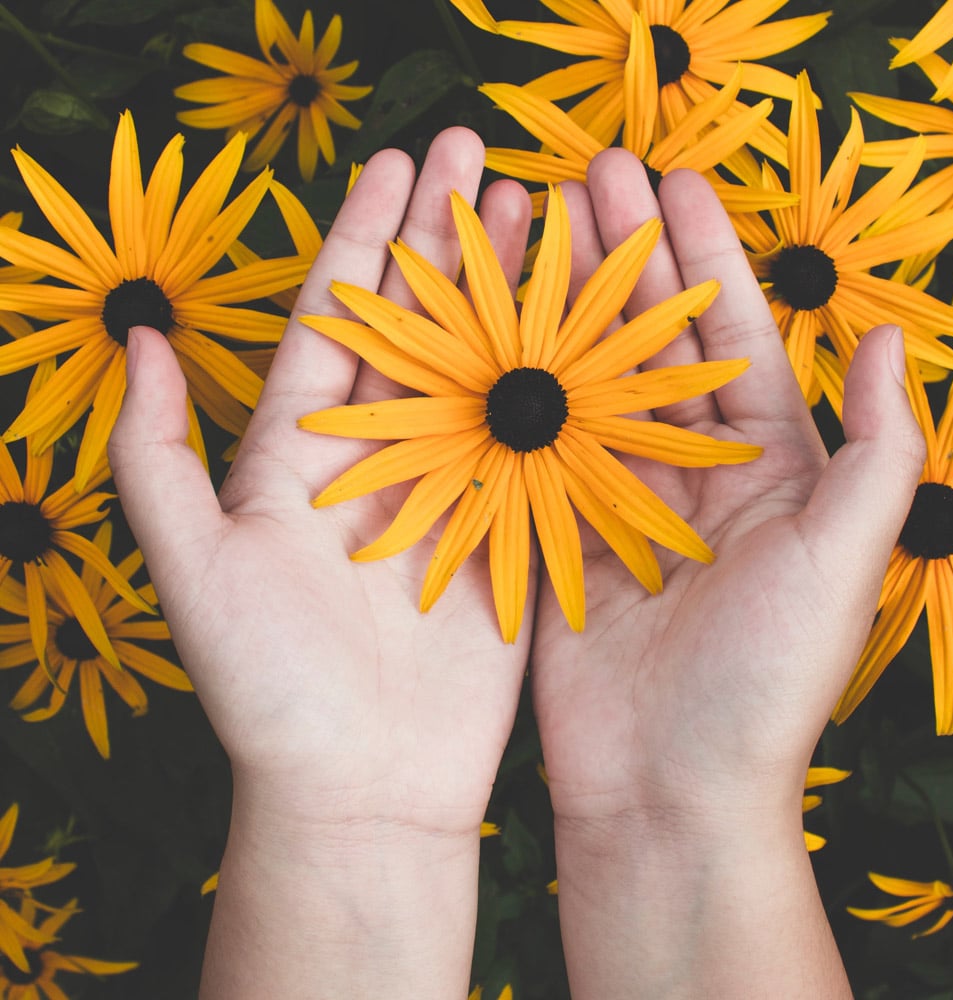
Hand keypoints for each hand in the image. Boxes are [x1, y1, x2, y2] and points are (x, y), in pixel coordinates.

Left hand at [108, 128, 532, 998]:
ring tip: (541, 211)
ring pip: (485, 366)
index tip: (398, 163)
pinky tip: (587, 322)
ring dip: (510, 290)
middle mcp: (382, 455)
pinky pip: (535, 441)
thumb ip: (158, 458)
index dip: (366, 236)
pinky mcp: (507, 531)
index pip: (339, 317)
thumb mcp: (193, 568)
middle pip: (418, 324)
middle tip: (483, 156)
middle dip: (447, 237)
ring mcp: (451, 488)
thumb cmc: (269, 688)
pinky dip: (562, 380)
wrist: (361, 785)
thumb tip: (143, 341)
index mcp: (305, 449)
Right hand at [528, 152, 925, 997]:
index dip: (703, 254)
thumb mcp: (841, 561)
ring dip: (560, 306)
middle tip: (581, 176)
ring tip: (528, 229)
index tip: (668, 181)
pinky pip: (534, 447)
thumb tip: (888, 337)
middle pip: (649, 341)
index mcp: (765, 466)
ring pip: (585, 381)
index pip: (732, 334)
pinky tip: (484, 332)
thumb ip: (875, 451)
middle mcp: (688, 470)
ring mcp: (616, 499)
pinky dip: (512, 389)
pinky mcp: (556, 536)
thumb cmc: (765, 683)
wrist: (668, 790)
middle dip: (619, 257)